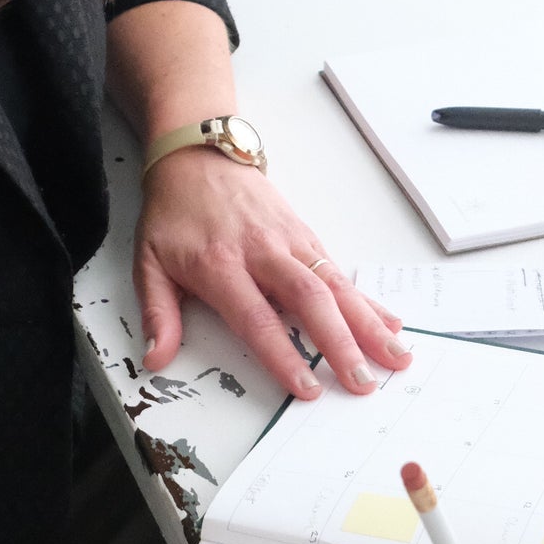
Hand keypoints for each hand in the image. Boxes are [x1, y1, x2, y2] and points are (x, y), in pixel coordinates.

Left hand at [133, 147, 410, 398]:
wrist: (196, 155)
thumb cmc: (173, 213)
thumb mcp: (147, 260)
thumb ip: (157, 312)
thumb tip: (155, 358)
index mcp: (220, 264)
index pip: (257, 318)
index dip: (283, 355)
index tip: (306, 388)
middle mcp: (262, 251)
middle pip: (309, 299)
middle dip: (341, 344)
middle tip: (363, 383)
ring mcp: (289, 241)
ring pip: (334, 284)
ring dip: (368, 323)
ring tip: (395, 358)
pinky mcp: (305, 235)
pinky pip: (340, 270)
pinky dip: (367, 299)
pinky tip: (391, 324)